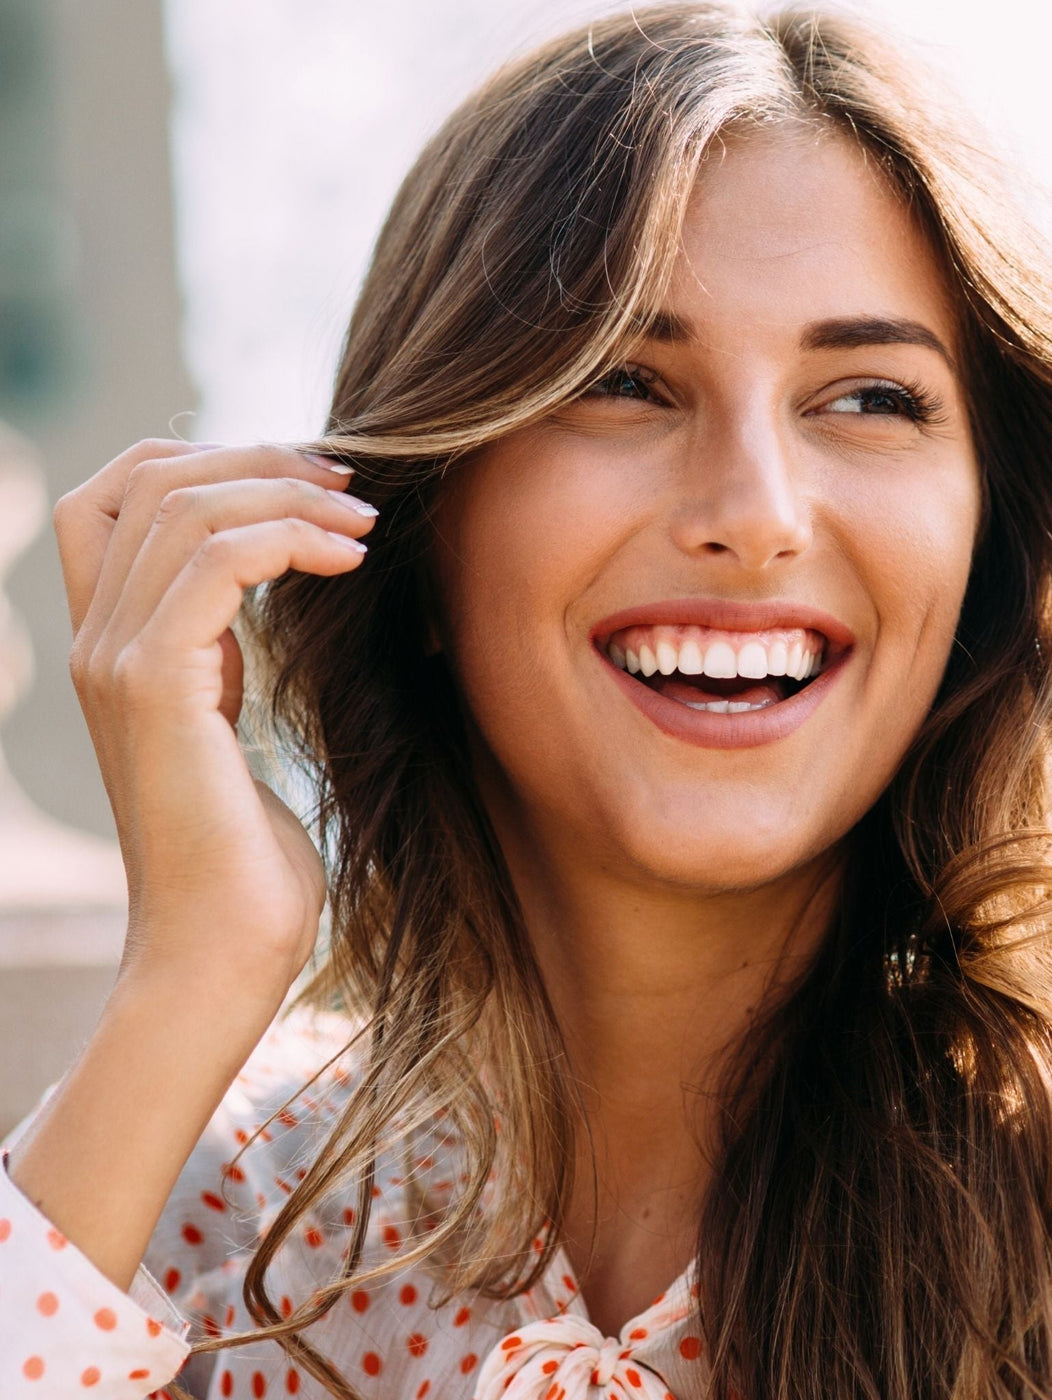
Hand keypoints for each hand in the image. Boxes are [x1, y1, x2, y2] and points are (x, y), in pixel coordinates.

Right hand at [54, 439, 375, 1005]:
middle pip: (149, 477)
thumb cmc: (246, 857)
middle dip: (259, 459)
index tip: (310, 479)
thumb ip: (225, 653)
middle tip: (351, 483)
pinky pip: (216, 561)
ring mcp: (114, 660)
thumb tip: (279, 578)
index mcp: (112, 643)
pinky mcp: (155, 688)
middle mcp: (96, 640)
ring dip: (288, 493)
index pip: (116, 493)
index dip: (208, 458)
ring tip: (366, 522)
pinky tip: (352, 559)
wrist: (222, 951)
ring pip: (182, 504)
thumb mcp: (231, 724)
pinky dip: (290, 537)